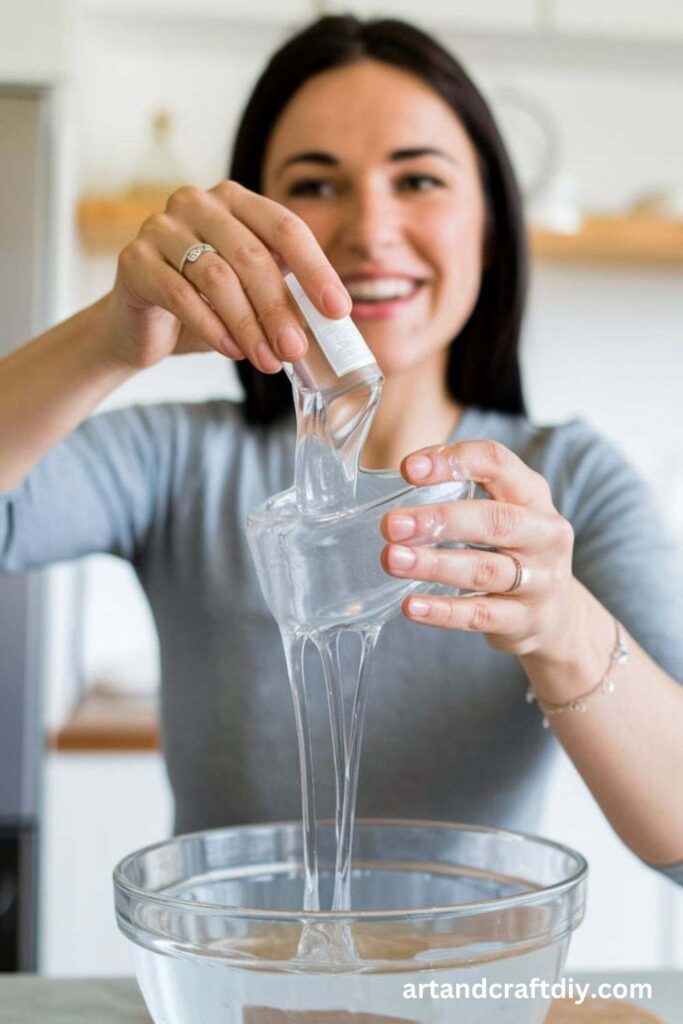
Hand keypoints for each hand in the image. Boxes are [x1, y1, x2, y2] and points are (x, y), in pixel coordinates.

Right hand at [104, 181, 351, 370]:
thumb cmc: (203, 306)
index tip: (337, 310)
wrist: (140, 327)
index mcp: (235, 201)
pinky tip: (232, 352)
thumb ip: (283, 293)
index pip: (285, 228)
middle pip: (252, 255)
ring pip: (217, 277)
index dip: (315, 269)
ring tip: (268, 361)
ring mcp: (161, 227)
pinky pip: (180, 294)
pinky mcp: (134, 259)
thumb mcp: (250, 295)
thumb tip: (330, 321)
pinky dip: (212, 327)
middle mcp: (196, 202)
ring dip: (248, 325)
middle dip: (279, 308)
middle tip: (296, 349)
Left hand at [380, 440, 577, 657]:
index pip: (498, 464)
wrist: (558, 615)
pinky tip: (410, 605)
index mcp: (533, 495)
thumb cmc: (513, 550)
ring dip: (434, 565)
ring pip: (485, 569)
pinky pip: (480, 615)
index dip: (454, 461)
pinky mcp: (527, 621)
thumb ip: (462, 490)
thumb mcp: (502, 511)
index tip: (408, 469)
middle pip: (495, 520)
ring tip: (392, 560)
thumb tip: (401, 479)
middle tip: (392, 525)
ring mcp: (541, 580)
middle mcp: (544, 534)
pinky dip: (443, 611)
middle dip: (440, 520)